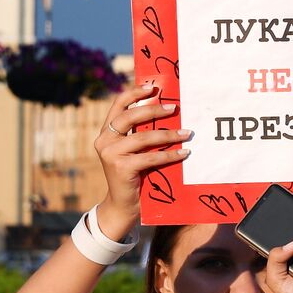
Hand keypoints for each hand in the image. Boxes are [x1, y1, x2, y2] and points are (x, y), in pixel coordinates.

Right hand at [93, 85, 190, 238]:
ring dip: (169, 134)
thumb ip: (139, 134)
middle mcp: (104, 140)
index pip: (118, 105)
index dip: (134, 93)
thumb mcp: (132, 151)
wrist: (123, 205)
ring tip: (187, 133)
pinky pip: (151, 157)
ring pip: (144, 138)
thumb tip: (166, 113)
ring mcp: (111, 154)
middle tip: (174, 109)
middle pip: (131, 117)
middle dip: (154, 110)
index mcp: (106, 132)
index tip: (153, 88)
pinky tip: (184, 152)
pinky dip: (170, 154)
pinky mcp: (121, 167)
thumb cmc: (133, 175)